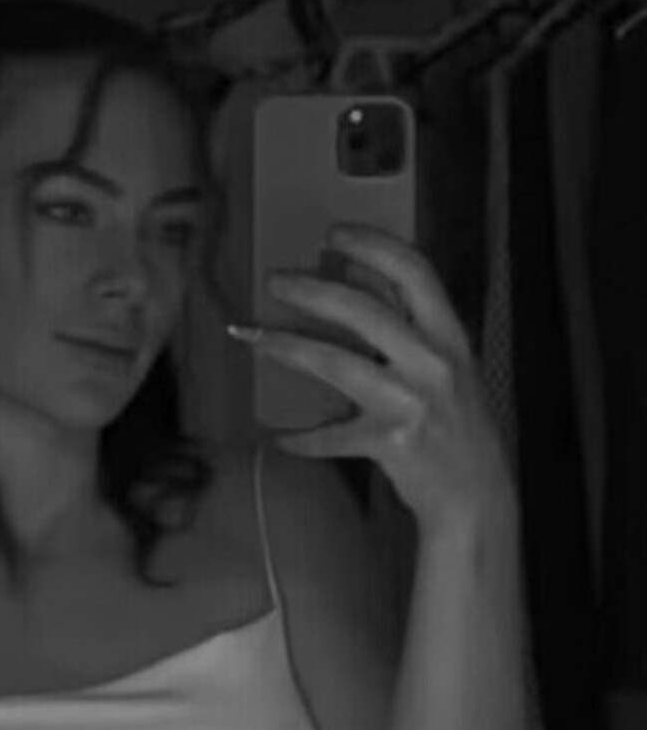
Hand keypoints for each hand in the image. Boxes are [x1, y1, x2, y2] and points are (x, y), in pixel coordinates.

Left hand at [229, 224, 515, 530]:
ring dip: (285, 346)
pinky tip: (278, 435)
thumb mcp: (450, 369)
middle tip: (275, 281)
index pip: (414, 271)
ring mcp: (411, 401)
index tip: (334, 233)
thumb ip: (412, 333)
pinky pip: (331, 434)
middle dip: (311, 290)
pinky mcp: (390, 441)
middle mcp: (434, 362)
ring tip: (252, 335)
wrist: (477, 497)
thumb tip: (356, 290)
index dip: (372, 244)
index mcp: (451, 337)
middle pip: (361, 309)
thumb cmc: (459, 429)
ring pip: (334, 362)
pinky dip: (302, 436)